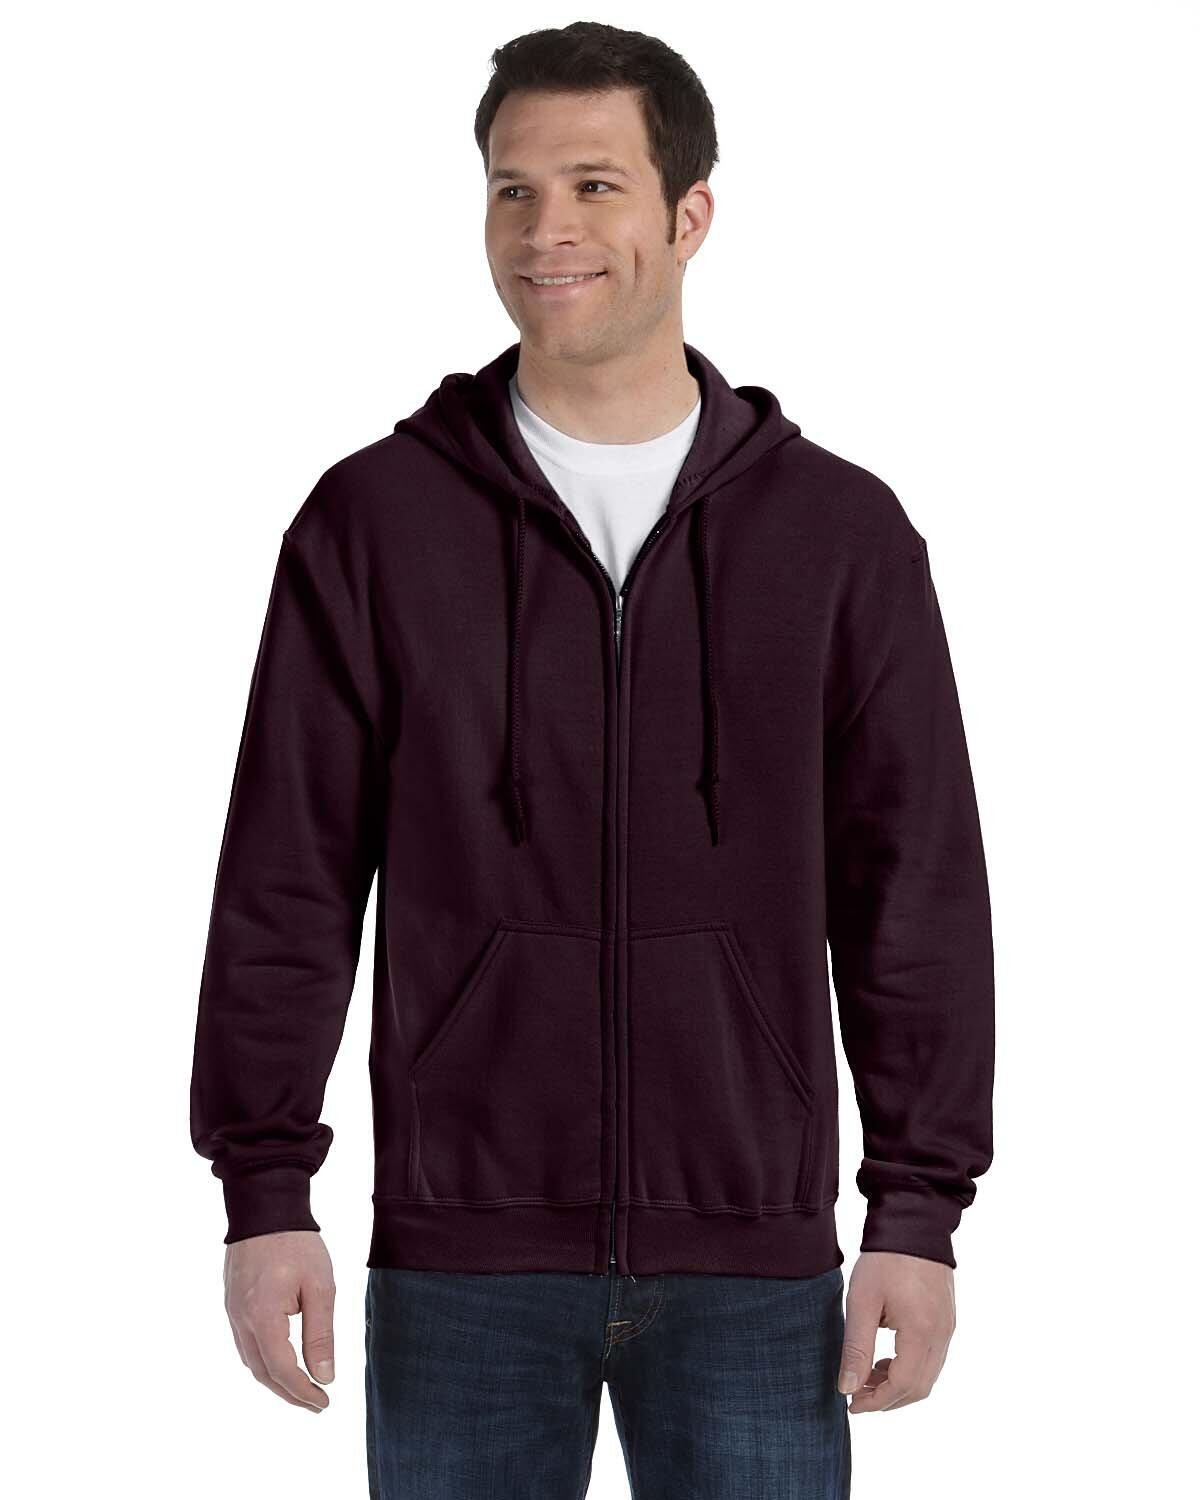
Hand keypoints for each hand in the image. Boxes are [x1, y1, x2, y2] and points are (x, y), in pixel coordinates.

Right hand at [223, 1229, 336, 1410]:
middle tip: (315, 1403)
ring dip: (275, 1379)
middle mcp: (241, 1320)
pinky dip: (264, 1360)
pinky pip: (246, 1344)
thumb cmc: (296, 1243)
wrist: (264, 1206)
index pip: (282, 1369)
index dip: (303, 1391)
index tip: (323, 1402)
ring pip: (251, 1361)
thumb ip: (320, 1334)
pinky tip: (281, 1361)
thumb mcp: (319, 1286)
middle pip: (262, 1372)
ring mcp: (232, 1312)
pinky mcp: (232, 1303)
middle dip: (289, 1393)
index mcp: (262, 1316)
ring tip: (302, 1388)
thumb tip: (324, 1376)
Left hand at [837, 1250, 955, 1412]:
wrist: (914, 1221)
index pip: (903, 1385)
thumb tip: (847, 1387)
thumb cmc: (884, 1259)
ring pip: (928, 1375)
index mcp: (922, 1331)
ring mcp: (948, 1326)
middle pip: (919, 1387)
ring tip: (868, 1376)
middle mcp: (942, 1334)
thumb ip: (856, 1347)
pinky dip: (910, 1367)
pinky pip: (932, 1357)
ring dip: (899, 1384)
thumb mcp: (862, 1301)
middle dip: (888, 1399)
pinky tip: (886, 1358)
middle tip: (857, 1396)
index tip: (852, 1404)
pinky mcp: (947, 1318)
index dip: (877, 1401)